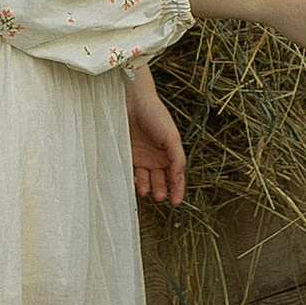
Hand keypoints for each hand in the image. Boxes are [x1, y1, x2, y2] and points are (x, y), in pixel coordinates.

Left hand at [126, 67, 185, 206]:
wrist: (132, 100)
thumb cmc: (155, 115)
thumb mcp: (172, 137)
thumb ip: (177, 159)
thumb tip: (178, 179)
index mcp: (170, 154)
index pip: (176, 177)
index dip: (178, 191)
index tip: (176, 203)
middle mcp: (156, 158)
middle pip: (161, 182)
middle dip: (161, 190)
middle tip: (159, 196)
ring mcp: (141, 158)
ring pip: (145, 180)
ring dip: (147, 188)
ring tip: (146, 191)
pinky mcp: (127, 156)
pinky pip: (130, 173)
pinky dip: (133, 181)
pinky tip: (134, 182)